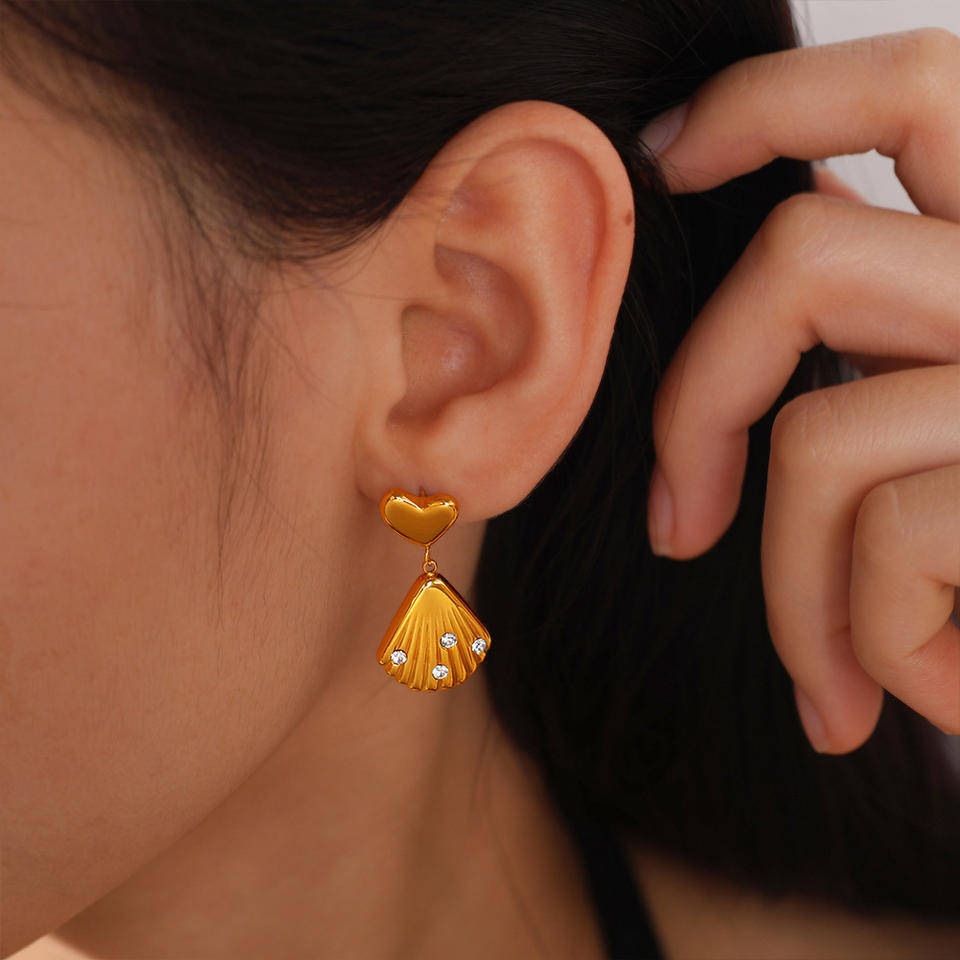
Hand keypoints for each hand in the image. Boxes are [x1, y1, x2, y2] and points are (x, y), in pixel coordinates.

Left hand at [639, 28, 959, 752]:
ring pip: (820, 439)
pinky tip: (915, 691)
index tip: (664, 155)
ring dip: (794, 591)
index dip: (763, 105)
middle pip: (800, 260)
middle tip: (675, 521)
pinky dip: (871, 642)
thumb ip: (905, 319)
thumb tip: (783, 260)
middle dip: (695, 404)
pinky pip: (886, 543)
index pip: (913, 88)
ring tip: (828, 678)